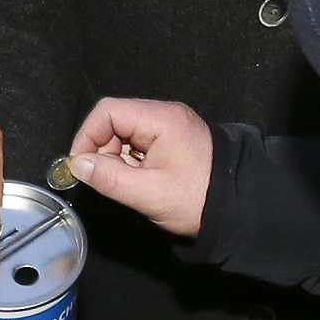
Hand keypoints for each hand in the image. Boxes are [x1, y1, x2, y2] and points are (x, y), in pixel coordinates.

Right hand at [65, 99, 214, 238]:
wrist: (241, 208)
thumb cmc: (196, 200)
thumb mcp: (148, 194)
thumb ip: (109, 178)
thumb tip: (78, 165)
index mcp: (162, 119)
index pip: (108, 111)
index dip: (88, 135)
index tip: (81, 165)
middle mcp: (166, 114)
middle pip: (116, 120)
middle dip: (103, 149)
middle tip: (106, 179)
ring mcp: (172, 126)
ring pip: (127, 132)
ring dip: (117, 157)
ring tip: (127, 183)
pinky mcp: (175, 139)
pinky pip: (141, 142)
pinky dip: (132, 160)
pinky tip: (140, 180)